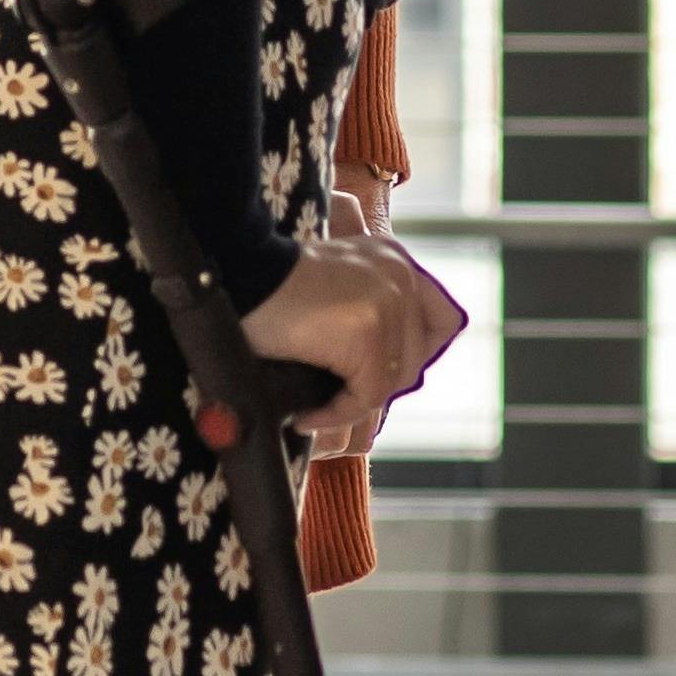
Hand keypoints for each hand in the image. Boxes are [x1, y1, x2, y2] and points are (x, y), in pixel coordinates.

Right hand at [244, 225, 465, 467]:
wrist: (235, 274)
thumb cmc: (268, 287)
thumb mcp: (332, 283)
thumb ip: (367, 306)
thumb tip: (388, 369)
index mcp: (394, 259)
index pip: (440, 319)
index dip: (416, 354)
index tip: (378, 375)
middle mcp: (400, 276)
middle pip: (414, 358)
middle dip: (376, 385)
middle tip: (336, 398)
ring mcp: (387, 303)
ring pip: (389, 381)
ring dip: (351, 404)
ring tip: (315, 410)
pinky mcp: (367, 334)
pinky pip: (364, 396)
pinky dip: (335, 414)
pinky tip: (306, 415)